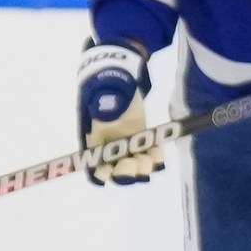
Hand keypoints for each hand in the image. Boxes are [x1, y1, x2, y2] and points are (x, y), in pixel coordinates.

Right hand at [76, 40, 158, 183]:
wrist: (119, 78)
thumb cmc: (105, 87)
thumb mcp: (101, 96)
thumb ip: (103, 106)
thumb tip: (105, 113)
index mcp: (91, 139)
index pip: (92, 164)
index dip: (100, 173)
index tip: (110, 171)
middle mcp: (107, 146)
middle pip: (114, 170)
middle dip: (125, 172)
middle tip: (135, 165)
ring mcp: (125, 143)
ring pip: (133, 165)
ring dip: (142, 167)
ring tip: (151, 160)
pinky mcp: (140, 139)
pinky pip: (147, 154)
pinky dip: (154, 158)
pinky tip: (159, 155)